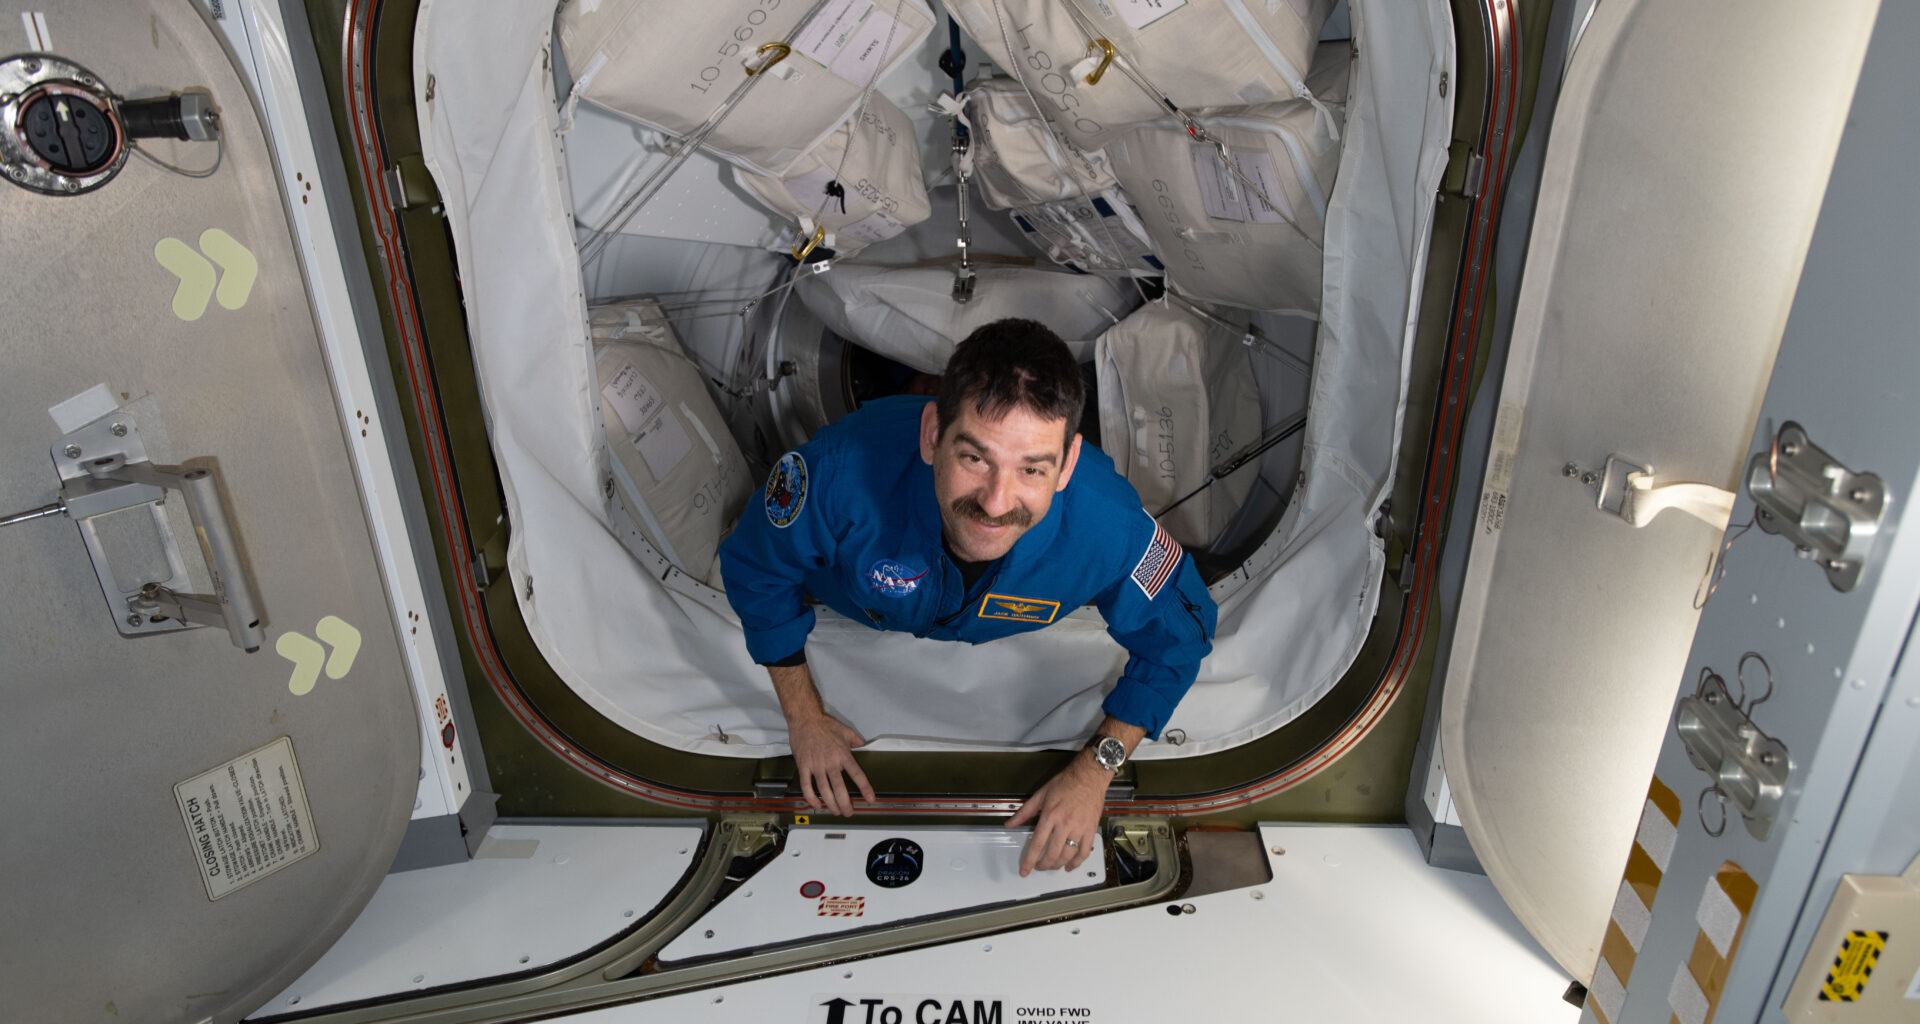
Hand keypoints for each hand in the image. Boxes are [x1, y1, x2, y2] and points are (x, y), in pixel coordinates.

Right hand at [786, 711, 873, 816]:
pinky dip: (811, 797)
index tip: (870, 799)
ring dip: (830, 803)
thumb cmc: (824, 724)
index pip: (856, 774)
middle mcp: (830, 762)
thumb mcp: (846, 731)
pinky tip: (816, 804)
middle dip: (845, 803)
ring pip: (824, 790)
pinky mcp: (803, 766)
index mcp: (842, 754)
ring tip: (836, 811)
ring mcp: (815, 765)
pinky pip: (806, 785)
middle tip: (849, 812)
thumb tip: (863, 745)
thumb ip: (856, 740)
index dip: (865, 788)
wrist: (805, 719)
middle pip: (839, 788)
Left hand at [1006, 755, 1107, 875]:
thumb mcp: (1041, 794)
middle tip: (1038, 867)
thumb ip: (1024, 811)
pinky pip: (1084, 852)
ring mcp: (1079, 828)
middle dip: (1043, 865)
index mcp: (1051, 815)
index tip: (1025, 870)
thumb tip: (1010, 823)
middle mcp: (1065, 823)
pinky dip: (1077, 862)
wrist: (1089, 775)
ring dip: (1058, 865)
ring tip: (1052, 866)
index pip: (1037, 843)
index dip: (1030, 860)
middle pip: (1052, 853)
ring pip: (1068, 855)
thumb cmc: (1066, 782)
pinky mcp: (1091, 829)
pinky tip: (1070, 865)